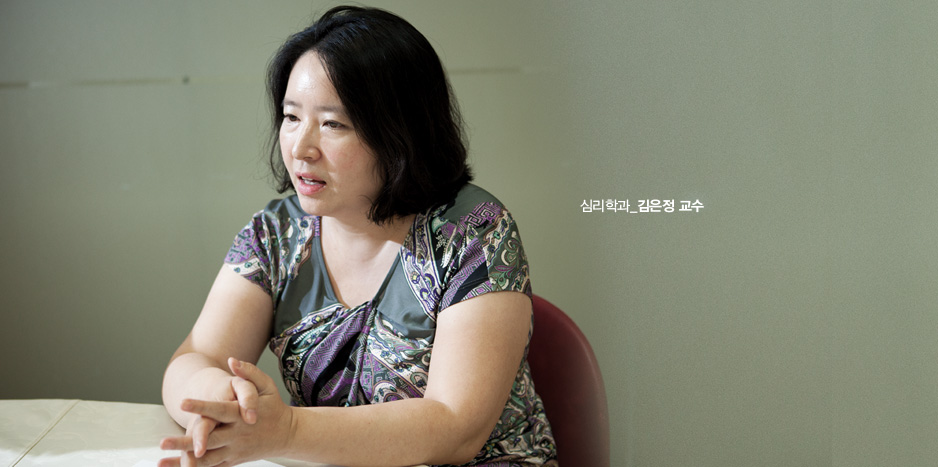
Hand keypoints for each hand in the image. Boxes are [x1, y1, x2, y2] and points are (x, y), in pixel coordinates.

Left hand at [159, 358, 292, 465]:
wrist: (287, 435)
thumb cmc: (274, 407)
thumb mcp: (267, 387)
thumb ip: (250, 373)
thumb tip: (232, 360)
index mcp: (242, 416)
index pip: (219, 410)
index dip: (201, 407)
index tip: (183, 402)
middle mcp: (236, 435)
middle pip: (208, 440)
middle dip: (185, 442)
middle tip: (163, 441)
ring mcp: (233, 451)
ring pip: (207, 459)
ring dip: (184, 460)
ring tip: (161, 461)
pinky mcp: (232, 461)